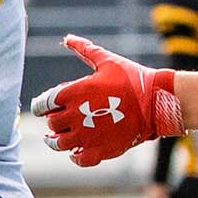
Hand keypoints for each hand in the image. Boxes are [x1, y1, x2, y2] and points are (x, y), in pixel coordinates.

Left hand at [32, 36, 181, 165]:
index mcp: (74, 93)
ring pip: (60, 144)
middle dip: (53, 122)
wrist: (156, 103)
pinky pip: (79, 159)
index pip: (43, 104)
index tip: (43, 107)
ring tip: (59, 139)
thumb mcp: (107, 61)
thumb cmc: (132, 79)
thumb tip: (67, 38)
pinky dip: (75, 156)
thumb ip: (84, 50)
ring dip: (56, 141)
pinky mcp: (100, 151)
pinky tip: (77, 151)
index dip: (40, 106)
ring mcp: (87, 136)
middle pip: (52, 124)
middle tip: (57, 121)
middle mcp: (76, 116)